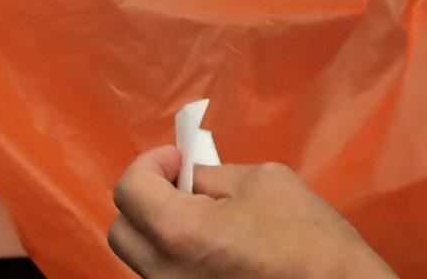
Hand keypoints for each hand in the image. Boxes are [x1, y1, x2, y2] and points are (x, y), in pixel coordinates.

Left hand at [108, 147, 396, 278]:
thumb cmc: (305, 234)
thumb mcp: (262, 181)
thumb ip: (212, 176)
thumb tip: (186, 178)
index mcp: (180, 233)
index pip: (130, 189)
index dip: (152, 163)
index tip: (180, 160)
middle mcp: (164, 275)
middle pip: (121, 231)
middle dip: (146, 198)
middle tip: (184, 186)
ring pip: (142, 259)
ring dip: (160, 230)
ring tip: (205, 220)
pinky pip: (165, 278)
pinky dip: (176, 257)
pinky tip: (214, 250)